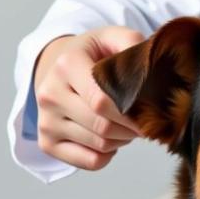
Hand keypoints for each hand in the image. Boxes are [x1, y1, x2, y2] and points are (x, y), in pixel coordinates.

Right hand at [32, 26, 145, 169]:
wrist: (60, 66)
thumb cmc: (94, 53)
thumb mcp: (114, 37)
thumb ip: (135, 45)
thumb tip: (153, 70)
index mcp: (67, 64)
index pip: (102, 100)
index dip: (132, 111)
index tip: (153, 111)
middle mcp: (50, 94)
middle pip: (103, 125)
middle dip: (133, 127)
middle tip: (148, 119)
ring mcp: (45, 121)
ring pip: (100, 144)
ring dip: (124, 138)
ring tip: (129, 122)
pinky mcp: (47, 143)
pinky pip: (90, 162)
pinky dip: (110, 153)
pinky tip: (113, 136)